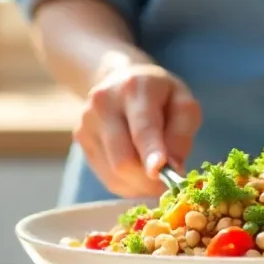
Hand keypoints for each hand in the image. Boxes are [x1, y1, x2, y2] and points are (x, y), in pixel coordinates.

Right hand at [75, 63, 202, 197]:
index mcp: (134, 89)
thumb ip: (181, 134)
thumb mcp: (183, 104)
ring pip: (114, 174)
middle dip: (149, 180)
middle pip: (123, 160)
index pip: (143, 128)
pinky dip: (128, 183)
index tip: (159, 171)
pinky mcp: (81, 139)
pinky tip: (138, 170)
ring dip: (140, 184)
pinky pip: (107, 177)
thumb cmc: (159, 94)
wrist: (120, 78)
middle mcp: (104, 104)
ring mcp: (87, 122)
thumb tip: (172, 167)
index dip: (151, 152)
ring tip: (154, 172)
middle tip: (168, 183)